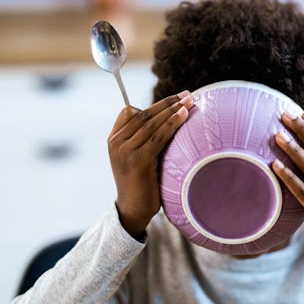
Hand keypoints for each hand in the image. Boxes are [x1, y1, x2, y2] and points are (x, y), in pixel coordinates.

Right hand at [108, 91, 193, 238]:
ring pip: (152, 123)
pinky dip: (172, 124)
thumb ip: (143, 139)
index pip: (130, 111)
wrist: (133, 209)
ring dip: (173, 110)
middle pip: (144, 114)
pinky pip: (158, 136)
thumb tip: (168, 119)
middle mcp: (116, 142)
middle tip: (187, 94)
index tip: (175, 99)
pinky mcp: (138, 160)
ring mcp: (125, 151)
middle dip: (168, 103)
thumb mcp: (137, 157)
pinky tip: (184, 116)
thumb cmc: (141, 183)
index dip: (154, 104)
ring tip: (190, 102)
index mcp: (114, 139)